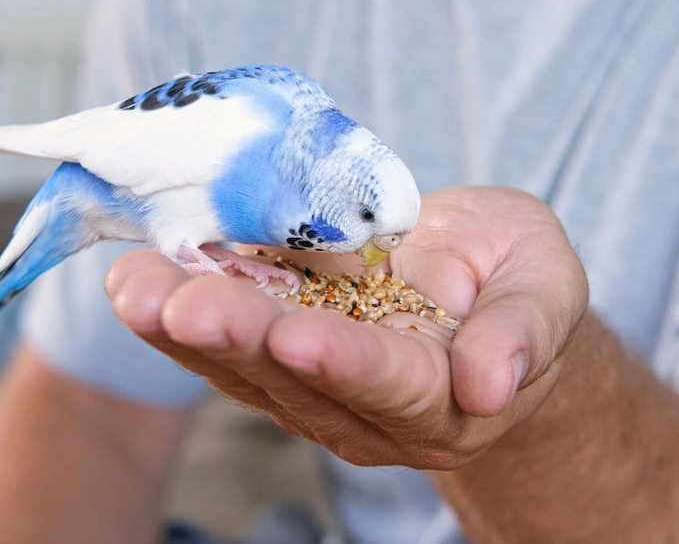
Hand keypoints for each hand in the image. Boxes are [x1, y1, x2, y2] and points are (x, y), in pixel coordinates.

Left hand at [105, 186, 587, 468]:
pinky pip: (222, 334)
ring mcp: (308, 383)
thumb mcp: (544, 289)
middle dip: (235, 339)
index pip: (389, 384)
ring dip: (183, 326)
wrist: (474, 291)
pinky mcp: (271, 351)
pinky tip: (141, 272)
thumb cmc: (515, 282)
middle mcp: (363, 406)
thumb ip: (524, 334)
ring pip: (240, 363)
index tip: (294, 336)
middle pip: (293, 378)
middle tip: (179, 303)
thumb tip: (493, 385)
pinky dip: (178, 303)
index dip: (343, 363)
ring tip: (134, 286)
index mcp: (439, 397)